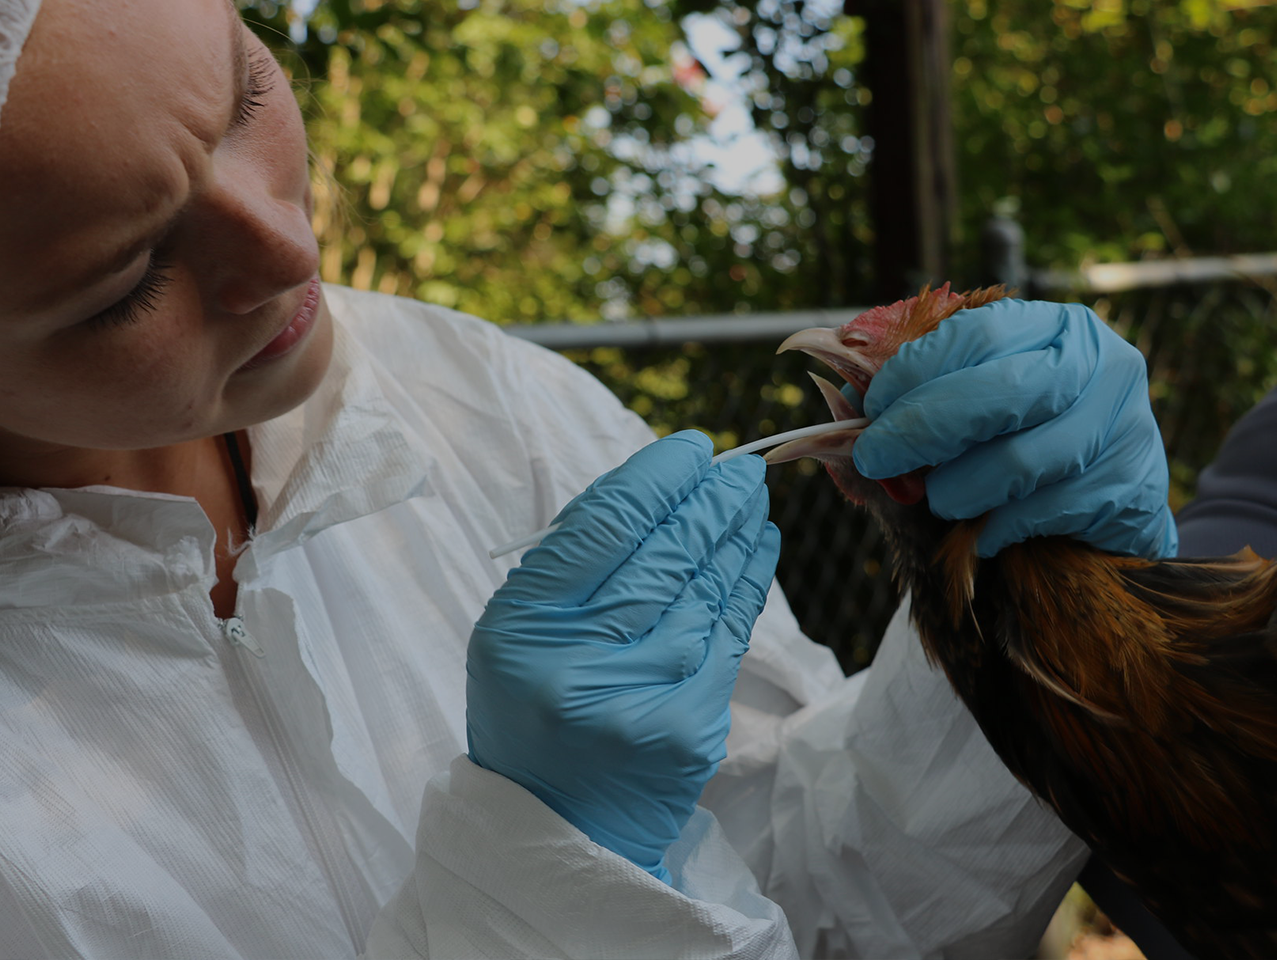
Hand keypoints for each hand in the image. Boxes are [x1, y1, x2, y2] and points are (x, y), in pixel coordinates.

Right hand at [466, 431, 779, 882]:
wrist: (557, 828)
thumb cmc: (534, 711)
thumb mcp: (518, 634)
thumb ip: (572, 565)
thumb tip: (656, 488)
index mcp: (523, 627)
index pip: (605, 524)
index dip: (657, 476)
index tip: (690, 448)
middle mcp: (582, 660)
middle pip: (663, 551)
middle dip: (709, 497)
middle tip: (738, 466)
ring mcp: (643, 696)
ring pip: (705, 587)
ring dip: (736, 531)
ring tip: (750, 496)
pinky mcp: (692, 726)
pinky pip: (729, 632)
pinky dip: (746, 580)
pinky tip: (758, 547)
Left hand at [851, 298, 1177, 558]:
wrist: (1109, 518)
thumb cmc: (1024, 452)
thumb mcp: (976, 412)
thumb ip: (917, 401)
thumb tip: (838, 402)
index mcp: (1056, 328)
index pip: (977, 334)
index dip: (913, 372)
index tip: (871, 407)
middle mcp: (1102, 364)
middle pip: (1000, 392)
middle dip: (922, 428)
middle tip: (877, 458)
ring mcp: (1128, 425)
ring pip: (1020, 461)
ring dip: (958, 489)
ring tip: (940, 501)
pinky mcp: (1134, 489)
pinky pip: (1046, 512)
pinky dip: (998, 528)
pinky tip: (984, 533)